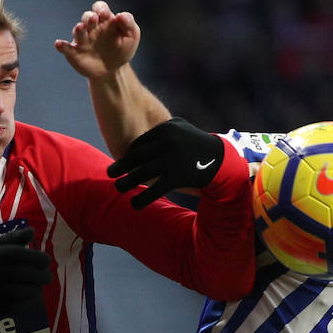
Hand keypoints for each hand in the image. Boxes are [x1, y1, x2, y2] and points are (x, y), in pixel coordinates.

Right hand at [0, 227, 51, 314]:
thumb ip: (16, 237)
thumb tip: (31, 231)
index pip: (17, 254)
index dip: (36, 257)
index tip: (47, 261)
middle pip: (21, 273)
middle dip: (40, 275)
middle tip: (48, 276)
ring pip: (20, 291)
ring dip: (36, 289)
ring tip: (40, 285)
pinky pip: (16, 305)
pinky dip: (28, 300)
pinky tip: (32, 294)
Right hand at [54, 0, 139, 78]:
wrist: (114, 70)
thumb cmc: (122, 48)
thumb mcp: (132, 35)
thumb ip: (129, 23)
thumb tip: (121, 16)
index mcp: (104, 20)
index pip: (100, 8)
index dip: (100, 9)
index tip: (105, 14)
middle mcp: (91, 27)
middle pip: (87, 17)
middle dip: (90, 17)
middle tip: (94, 19)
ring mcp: (82, 40)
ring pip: (78, 31)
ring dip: (79, 29)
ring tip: (81, 27)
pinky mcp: (75, 53)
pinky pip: (66, 48)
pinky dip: (62, 46)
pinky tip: (58, 44)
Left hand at [108, 117, 223, 208]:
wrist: (221, 160)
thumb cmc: (198, 143)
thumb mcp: (181, 127)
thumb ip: (162, 127)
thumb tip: (142, 132)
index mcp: (165, 129)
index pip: (139, 143)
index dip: (129, 155)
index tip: (122, 164)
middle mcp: (167, 142)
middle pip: (136, 157)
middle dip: (121, 167)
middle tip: (110, 174)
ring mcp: (172, 159)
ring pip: (141, 173)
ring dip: (126, 182)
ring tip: (118, 188)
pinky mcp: (177, 176)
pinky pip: (155, 189)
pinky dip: (142, 198)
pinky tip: (134, 205)